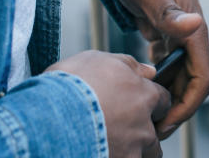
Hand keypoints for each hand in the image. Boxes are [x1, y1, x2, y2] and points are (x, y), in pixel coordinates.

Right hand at [47, 50, 169, 157]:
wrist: (45, 120)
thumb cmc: (69, 85)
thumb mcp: (97, 59)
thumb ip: (128, 64)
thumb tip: (147, 70)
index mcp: (144, 96)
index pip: (162, 100)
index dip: (151, 102)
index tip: (140, 104)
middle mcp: (144, 125)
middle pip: (155, 132)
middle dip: (143, 132)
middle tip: (120, 129)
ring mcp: (132, 150)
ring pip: (146, 154)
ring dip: (134, 150)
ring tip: (112, 144)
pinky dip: (116, 156)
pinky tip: (99, 151)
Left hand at [111, 0, 208, 137]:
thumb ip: (170, 13)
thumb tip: (197, 26)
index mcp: (193, 28)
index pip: (203, 77)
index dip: (188, 105)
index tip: (165, 124)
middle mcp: (191, 34)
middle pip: (193, 83)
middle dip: (177, 109)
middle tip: (150, 129)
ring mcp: (179, 35)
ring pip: (181, 77)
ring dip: (168, 98)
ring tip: (143, 116)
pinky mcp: (166, 36)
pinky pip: (168, 68)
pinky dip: (158, 83)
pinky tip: (140, 92)